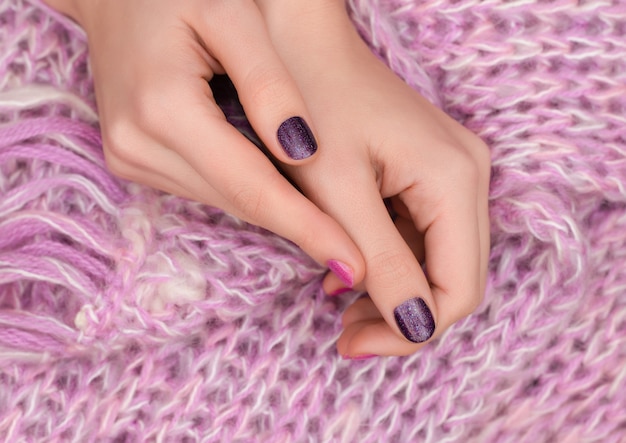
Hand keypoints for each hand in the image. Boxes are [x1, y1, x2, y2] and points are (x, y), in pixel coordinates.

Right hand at [42, 0, 363, 278]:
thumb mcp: (232, 14)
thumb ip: (268, 83)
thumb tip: (305, 151)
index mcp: (163, 108)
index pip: (251, 187)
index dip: (306, 227)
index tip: (354, 265)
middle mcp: (137, 145)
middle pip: (238, 201)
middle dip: (299, 230)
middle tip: (354, 262)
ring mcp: (130, 156)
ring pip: (224, 199)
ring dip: (276, 212)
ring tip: (329, 232)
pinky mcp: (132, 158)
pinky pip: (206, 186)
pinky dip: (247, 191)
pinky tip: (282, 190)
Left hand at [258, 0, 490, 356]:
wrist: (301, 42)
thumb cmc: (311, 105)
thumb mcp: (339, 192)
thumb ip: (382, 261)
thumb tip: (415, 328)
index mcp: (455, 179)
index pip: (459, 288)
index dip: (410, 330)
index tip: (354, 343)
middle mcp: (468, 174)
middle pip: (456, 277)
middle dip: (403, 315)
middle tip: (345, 333)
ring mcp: (453, 170)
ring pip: (438, 259)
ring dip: (394, 290)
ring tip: (338, 301)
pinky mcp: (429, 170)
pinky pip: (421, 233)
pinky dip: (389, 260)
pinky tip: (348, 268)